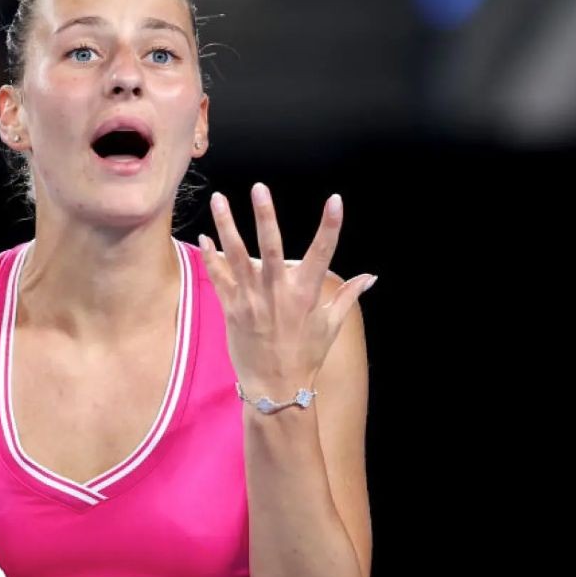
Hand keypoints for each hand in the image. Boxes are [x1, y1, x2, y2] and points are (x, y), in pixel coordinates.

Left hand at [198, 185, 375, 390]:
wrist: (274, 388)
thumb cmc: (306, 356)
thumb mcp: (331, 326)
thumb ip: (348, 296)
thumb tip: (370, 277)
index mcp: (306, 295)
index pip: (323, 254)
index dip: (330, 226)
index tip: (335, 200)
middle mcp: (278, 294)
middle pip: (271, 248)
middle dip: (265, 216)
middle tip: (259, 188)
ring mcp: (252, 300)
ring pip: (237, 256)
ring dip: (228, 226)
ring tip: (220, 198)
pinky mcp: (231, 309)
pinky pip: (219, 277)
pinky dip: (211, 257)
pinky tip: (205, 237)